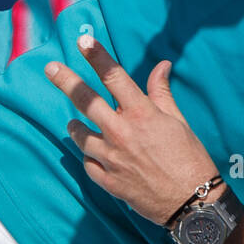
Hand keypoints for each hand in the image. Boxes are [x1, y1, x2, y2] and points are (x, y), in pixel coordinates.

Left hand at [44, 35, 221, 225]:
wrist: (192, 203)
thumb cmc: (190, 158)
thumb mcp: (179, 121)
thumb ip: (161, 93)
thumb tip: (161, 65)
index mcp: (142, 114)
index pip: (114, 77)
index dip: (97, 57)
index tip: (83, 41)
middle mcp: (122, 133)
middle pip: (86, 101)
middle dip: (66, 81)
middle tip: (50, 69)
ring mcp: (112, 158)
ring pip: (80, 136)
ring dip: (75, 127)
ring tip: (72, 123)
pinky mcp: (108, 181)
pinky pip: (88, 163)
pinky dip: (89, 156)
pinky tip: (93, 153)